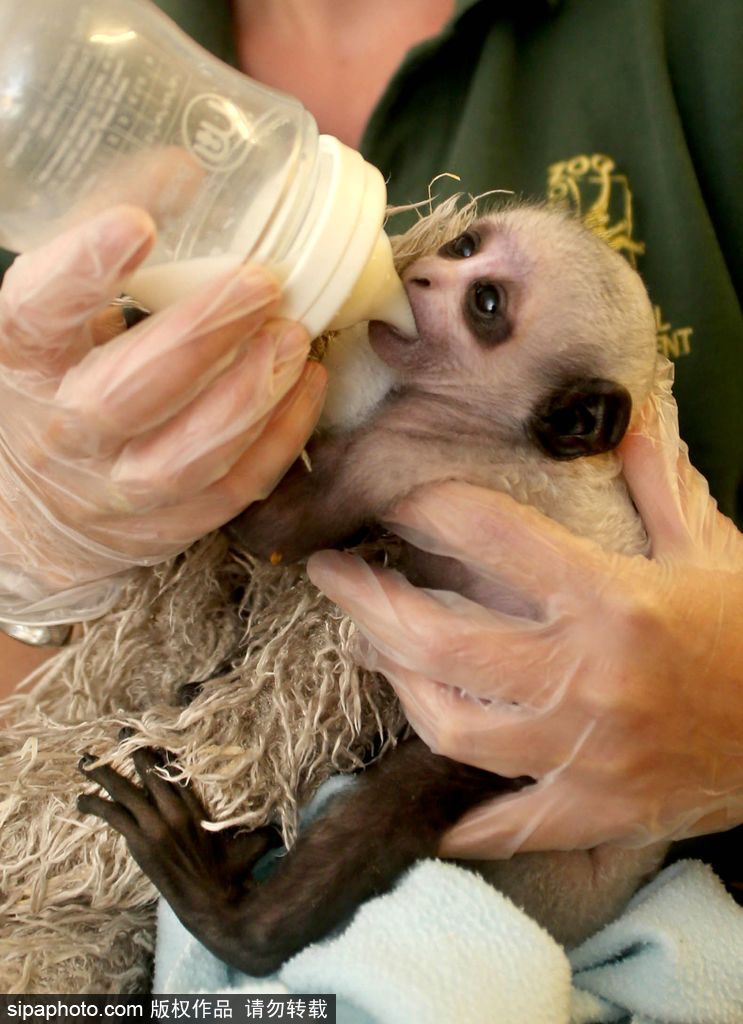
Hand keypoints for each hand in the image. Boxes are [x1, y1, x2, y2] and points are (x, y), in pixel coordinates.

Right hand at [0, 205, 325, 623]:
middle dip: (200, 336)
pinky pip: (227, 492)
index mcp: (20, 362)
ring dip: (248, 396)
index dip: (81, 270)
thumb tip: (188, 169)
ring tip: (295, 340)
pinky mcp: (163, 526)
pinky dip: (275, 441)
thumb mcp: (55, 319)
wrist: (30, 508)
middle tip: (263, 284)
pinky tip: (305, 389)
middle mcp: (59, 432)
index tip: (140, 224)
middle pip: (124, 395)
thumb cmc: (53, 384)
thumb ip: (106, 253)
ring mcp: (111, 490)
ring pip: (183, 459)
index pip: (35, 315)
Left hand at [307, 377, 742, 857]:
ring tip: (372, 655)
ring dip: (398, 687)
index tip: (393, 499)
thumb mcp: (710, 550)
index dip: (425, 508)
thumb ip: (657, 485)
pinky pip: (507, 825)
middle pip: (439, 641)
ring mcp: (584, 753)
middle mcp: (585, 675)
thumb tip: (633, 416)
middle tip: (331, 575)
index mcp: (610, 597)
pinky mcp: (597, 811)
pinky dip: (464, 820)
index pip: (488, 534)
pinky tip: (429, 807)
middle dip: (367, 602)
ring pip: (451, 728)